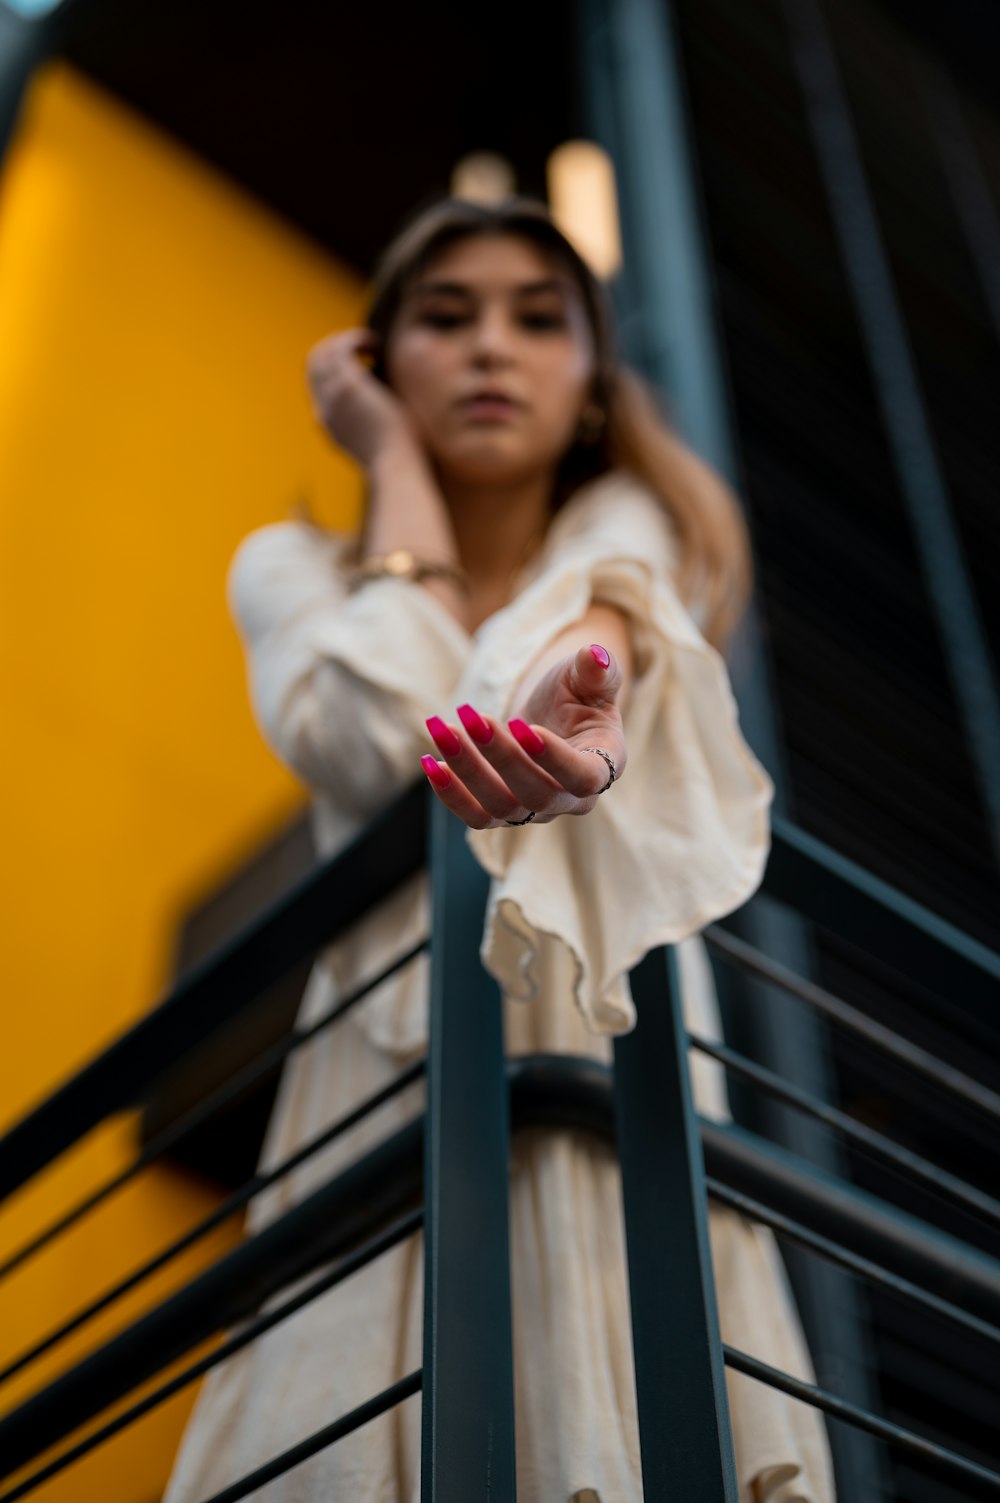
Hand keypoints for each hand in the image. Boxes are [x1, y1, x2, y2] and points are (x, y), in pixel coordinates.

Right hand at [306, 328, 416, 469]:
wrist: (396, 466)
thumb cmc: (398, 457)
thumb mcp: (378, 438)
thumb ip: (373, 420)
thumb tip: (386, 402)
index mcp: (328, 425)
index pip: (317, 386)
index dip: (334, 368)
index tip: (361, 364)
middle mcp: (324, 410)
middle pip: (313, 365)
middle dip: (334, 348)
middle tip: (361, 346)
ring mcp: (333, 398)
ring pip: (323, 354)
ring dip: (345, 341)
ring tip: (372, 344)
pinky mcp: (348, 387)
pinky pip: (341, 350)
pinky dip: (355, 340)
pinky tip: (375, 344)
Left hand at [420, 644, 625, 828]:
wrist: (552, 716)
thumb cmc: (576, 695)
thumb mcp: (588, 678)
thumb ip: (596, 669)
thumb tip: (596, 655)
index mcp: (604, 765)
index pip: (585, 777)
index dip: (555, 759)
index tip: (523, 726)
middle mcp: (571, 799)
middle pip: (536, 795)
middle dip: (500, 756)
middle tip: (472, 716)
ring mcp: (534, 812)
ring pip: (501, 807)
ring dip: (468, 770)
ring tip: (441, 729)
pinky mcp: (502, 813)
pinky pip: (476, 816)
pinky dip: (451, 794)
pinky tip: (431, 761)